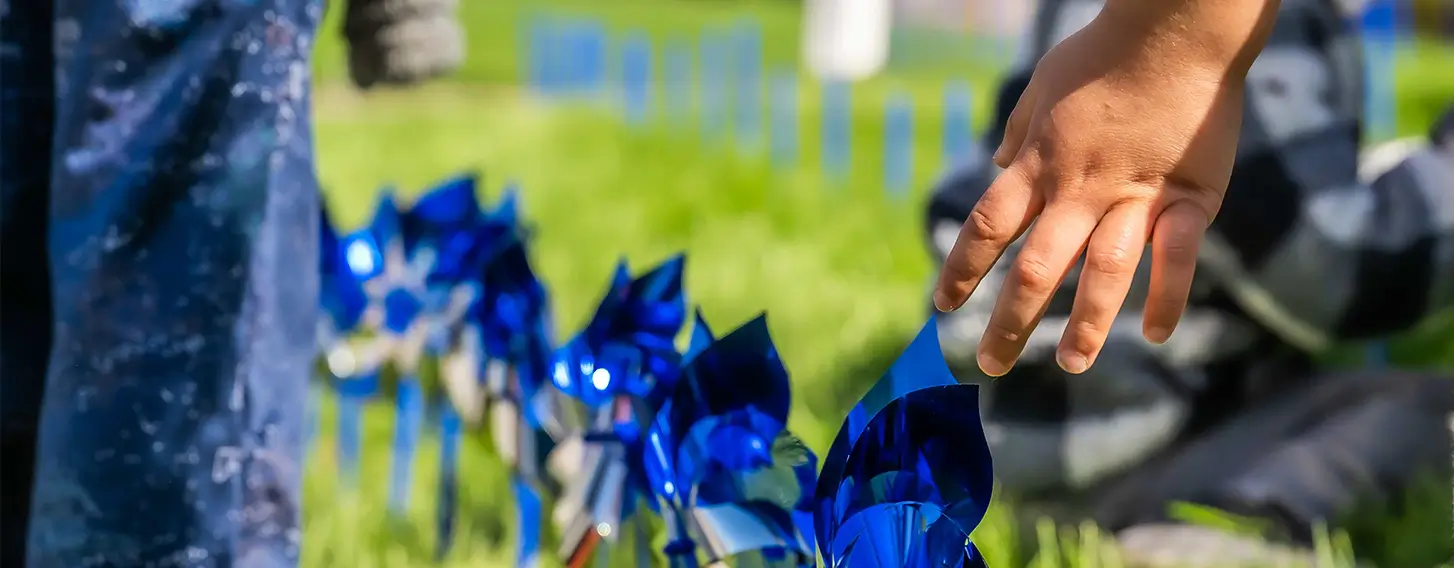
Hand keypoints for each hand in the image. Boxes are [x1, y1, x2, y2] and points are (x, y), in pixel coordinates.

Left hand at [932, 1, 1276, 375]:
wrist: (1175, 27)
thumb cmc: (1104, 52)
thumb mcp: (1043, 87)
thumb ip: (1020, 134)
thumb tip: (999, 165)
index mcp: (1039, 164)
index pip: (988, 228)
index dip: (962, 271)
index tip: (942, 307)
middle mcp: (1079, 188)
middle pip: (1036, 268)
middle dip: (1010, 321)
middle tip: (991, 365)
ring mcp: (1134, 195)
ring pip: (1103, 272)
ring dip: (1085, 325)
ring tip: (1070, 365)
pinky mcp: (1188, 195)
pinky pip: (1176, 255)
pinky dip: (1166, 296)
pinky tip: (1153, 334)